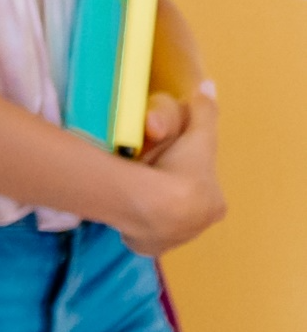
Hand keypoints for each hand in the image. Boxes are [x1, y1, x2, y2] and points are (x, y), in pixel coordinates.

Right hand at [114, 83, 226, 255]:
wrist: (154, 209)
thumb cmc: (178, 169)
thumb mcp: (193, 133)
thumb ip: (204, 112)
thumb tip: (208, 85)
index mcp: (213, 203)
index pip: (194, 179)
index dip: (176, 161)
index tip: (157, 147)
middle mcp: (196, 225)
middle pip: (173, 196)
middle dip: (159, 179)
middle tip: (137, 159)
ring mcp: (169, 238)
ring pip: (154, 211)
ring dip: (142, 198)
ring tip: (123, 176)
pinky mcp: (143, 246)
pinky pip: (136, 227)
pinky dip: (129, 216)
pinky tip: (119, 202)